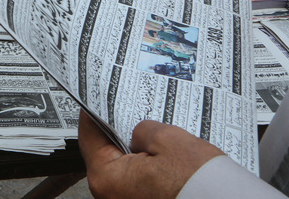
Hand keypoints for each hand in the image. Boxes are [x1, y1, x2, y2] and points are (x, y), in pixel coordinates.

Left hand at [79, 111, 223, 198]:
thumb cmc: (199, 185)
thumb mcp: (166, 139)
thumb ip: (142, 129)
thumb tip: (137, 133)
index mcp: (107, 178)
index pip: (89, 136)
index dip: (94, 112)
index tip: (97, 98)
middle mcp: (111, 197)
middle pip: (107, 153)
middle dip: (120, 132)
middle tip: (130, 111)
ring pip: (125, 168)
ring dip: (138, 151)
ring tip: (154, 133)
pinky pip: (140, 181)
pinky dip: (149, 167)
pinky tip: (165, 155)